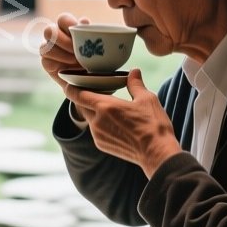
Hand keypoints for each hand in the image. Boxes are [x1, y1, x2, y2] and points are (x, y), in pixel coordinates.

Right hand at [38, 12, 88, 93]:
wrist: (91, 79)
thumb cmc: (96, 59)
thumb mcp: (97, 46)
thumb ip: (90, 33)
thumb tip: (83, 21)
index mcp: (69, 28)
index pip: (63, 19)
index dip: (68, 23)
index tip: (79, 33)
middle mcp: (56, 36)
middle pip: (49, 31)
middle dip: (63, 41)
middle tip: (76, 50)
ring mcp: (49, 49)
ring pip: (45, 46)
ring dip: (61, 55)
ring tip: (75, 61)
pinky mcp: (47, 63)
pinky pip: (45, 61)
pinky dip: (57, 65)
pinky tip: (68, 69)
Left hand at [62, 69, 182, 176]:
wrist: (157, 154)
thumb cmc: (153, 125)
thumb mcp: (147, 99)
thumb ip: (136, 84)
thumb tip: (134, 72)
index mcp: (106, 106)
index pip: (78, 95)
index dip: (71, 88)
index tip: (70, 82)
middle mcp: (97, 121)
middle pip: (81, 105)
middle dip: (83, 97)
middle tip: (92, 90)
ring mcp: (98, 135)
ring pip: (88, 118)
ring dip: (93, 111)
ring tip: (107, 106)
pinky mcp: (101, 145)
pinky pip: (95, 130)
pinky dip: (99, 123)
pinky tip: (113, 121)